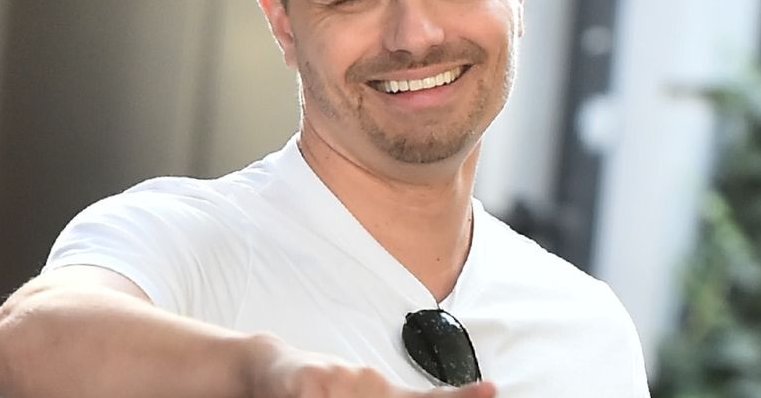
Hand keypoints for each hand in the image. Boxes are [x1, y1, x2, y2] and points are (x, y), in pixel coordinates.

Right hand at [246, 333, 496, 397]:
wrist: (269, 366)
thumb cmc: (314, 390)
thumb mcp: (355, 394)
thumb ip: (386, 397)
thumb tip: (411, 397)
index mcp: (379, 390)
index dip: (461, 397)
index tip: (491, 388)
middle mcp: (365, 381)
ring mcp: (338, 382)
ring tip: (321, 394)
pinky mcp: (310, 384)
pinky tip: (310, 396)